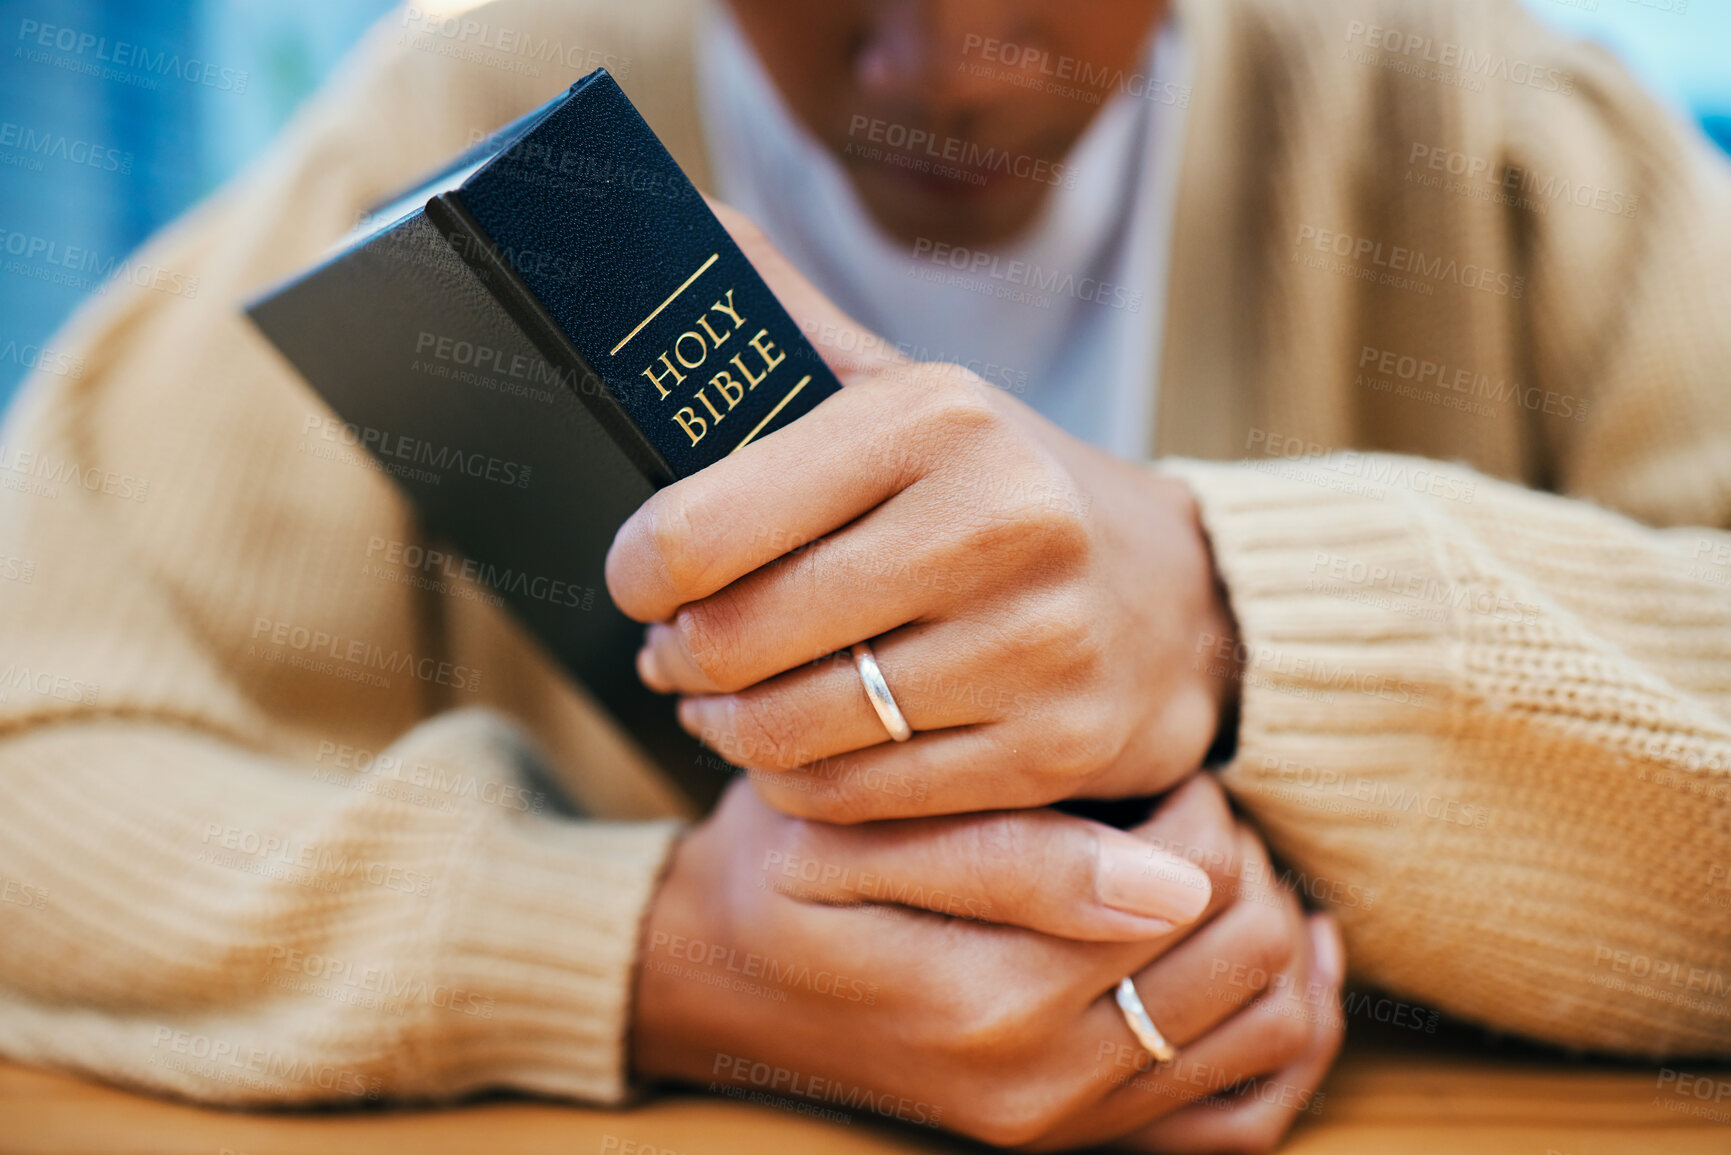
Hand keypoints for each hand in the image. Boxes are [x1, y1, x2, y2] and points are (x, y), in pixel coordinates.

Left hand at [606, 207, 1238, 823]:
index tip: (638, 580)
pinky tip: (798, 754)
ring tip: (724, 704)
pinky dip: (803, 787)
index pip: (705, 525)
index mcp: (938, 416)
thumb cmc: (1008, 491)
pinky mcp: (1054, 750)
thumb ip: (800, 323)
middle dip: (680, 657)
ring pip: (795, 734)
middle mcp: (997, 522)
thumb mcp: (917, 393)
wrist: (1181, 599)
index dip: (639, 571)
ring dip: (730, 729)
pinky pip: (861, 799)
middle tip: (675, 652)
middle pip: (742, 638)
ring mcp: (1034, 644)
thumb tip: (688, 222)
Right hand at [631, 774, 1343, 1151]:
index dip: (1200, 800)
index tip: (1145, 769)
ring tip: (1216, 871)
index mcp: (992, 997)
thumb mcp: (851, 837)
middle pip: (1252, 954)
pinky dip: (1284, 1039)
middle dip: (1245, 859)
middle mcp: (1045, 1086)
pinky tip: (1268, 965)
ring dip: (1275, 935)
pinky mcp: (1077, 1143)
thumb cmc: (778, 878)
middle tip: (1183, 809)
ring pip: (1273, 1031)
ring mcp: (1066, 1127)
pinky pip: (1243, 1119)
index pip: (1199, 884)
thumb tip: (1176, 883)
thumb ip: (1008, 857)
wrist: (716, 985)